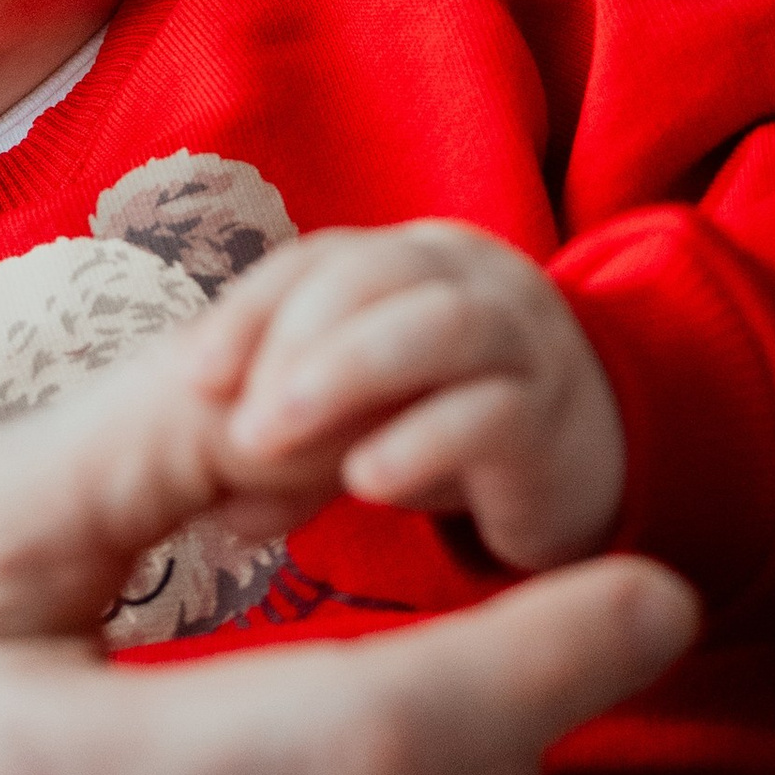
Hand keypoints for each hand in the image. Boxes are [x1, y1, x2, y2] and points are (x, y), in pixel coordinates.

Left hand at [197, 223, 628, 570]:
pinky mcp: (555, 418)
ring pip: (437, 326)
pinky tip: (366, 482)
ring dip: (344, 374)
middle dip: (289, 343)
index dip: (248, 311)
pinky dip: (421, 442)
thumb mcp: (362, 422)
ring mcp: (521, 341)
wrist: (584, 465)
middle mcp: (469, 278)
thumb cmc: (446, 427)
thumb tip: (216, 514)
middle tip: (234, 424)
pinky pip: (491, 414)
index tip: (190, 378)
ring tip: (271, 442)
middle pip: (373, 276)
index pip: (319, 260)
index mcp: (409, 260)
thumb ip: (290, 447)